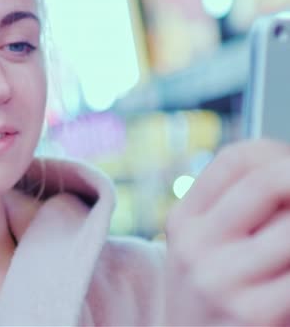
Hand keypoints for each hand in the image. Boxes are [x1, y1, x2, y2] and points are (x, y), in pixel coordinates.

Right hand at [165, 139, 289, 325]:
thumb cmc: (211, 297)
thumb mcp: (203, 248)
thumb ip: (235, 209)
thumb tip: (283, 172)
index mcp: (184, 219)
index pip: (236, 159)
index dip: (276, 152)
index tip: (289, 165)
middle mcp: (195, 243)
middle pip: (267, 180)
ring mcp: (222, 278)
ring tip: (286, 241)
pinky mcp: (253, 312)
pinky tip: (288, 272)